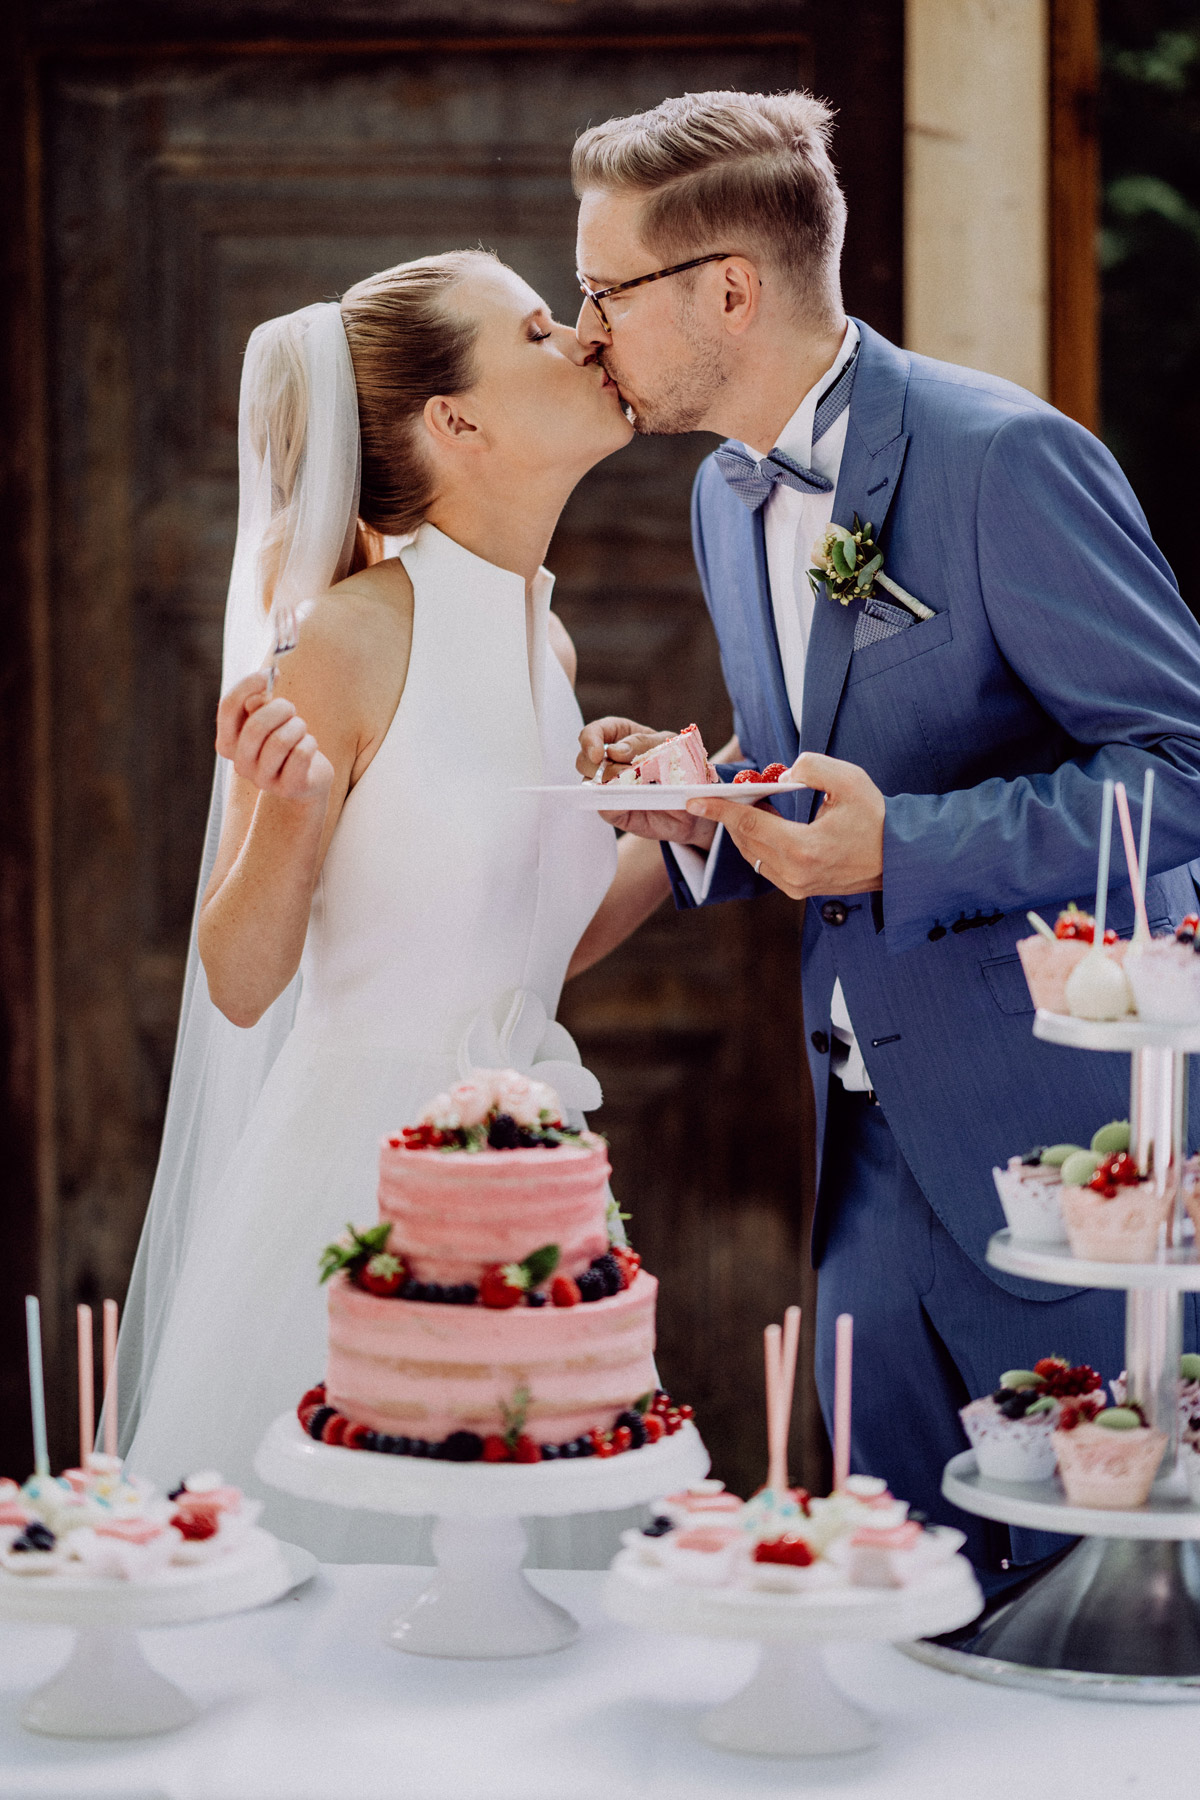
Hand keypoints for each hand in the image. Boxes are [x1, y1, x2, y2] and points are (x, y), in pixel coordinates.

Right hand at [215, 672, 332, 803]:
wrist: (307, 777)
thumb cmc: (284, 740)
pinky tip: (309, 746)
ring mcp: (263, 779)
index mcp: (228, 743)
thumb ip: (258, 706)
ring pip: (281, 740)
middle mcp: (240, 764)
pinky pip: (302, 754)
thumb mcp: (268, 720)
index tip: (270, 673)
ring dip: (298, 726)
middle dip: (280, 709)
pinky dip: (310, 742)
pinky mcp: (289, 788)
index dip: (248, 685)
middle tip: (290, 709)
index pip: (228, 707)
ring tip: (300, 730)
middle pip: (256, 726)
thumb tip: (258, 697)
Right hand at [578, 716, 717, 846]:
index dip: (590, 740)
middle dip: (601, 767)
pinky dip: (613, 804)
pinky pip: (604, 807)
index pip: (594, 732)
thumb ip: (642, 744)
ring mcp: (609, 787)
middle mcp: (609, 761)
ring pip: (589, 784)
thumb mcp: (669, 745)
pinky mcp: (615, 810)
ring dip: (609, 784)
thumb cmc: (681, 764)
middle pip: (584, 760)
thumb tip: (613, 751)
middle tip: (627, 772)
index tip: (599, 754)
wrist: (696, 800)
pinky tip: (630, 802)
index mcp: (621, 737)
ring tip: (635, 786)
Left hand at [685, 752, 884, 898]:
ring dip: (744, 827)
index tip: (693, 800)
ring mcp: (795, 886)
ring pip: (752, 853)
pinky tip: (765, 822)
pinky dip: (758, 842)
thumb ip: (810, 767)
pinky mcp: (798, 890)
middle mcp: (795, 873)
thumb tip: (779, 777)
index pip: (749, 823)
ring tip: (747, 802)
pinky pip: (764, 864)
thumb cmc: (876, 817)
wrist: (898, 858)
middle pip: (745, 838)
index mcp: (804, 847)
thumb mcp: (849, 780)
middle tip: (725, 790)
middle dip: (731, 813)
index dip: (718, 809)